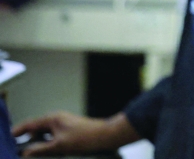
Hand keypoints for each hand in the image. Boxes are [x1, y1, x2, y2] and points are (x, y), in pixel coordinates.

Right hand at [12, 111, 139, 156]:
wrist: (105, 136)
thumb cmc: (84, 138)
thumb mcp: (59, 146)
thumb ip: (40, 149)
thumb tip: (26, 153)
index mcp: (52, 118)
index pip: (29, 124)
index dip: (18, 131)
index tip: (8, 138)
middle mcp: (57, 119)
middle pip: (36, 129)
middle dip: (30, 140)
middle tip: (25, 152)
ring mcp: (63, 124)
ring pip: (45, 134)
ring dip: (40, 143)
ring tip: (39, 153)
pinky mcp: (68, 130)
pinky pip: (53, 137)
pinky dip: (49, 143)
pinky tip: (50, 151)